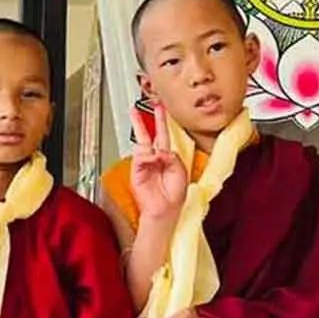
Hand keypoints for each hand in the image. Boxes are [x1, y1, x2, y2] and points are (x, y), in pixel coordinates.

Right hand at [128, 103, 188, 222]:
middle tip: (139, 108)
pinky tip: (153, 160)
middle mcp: (155, 158)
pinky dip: (148, 157)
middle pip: (148, 135)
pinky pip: (141, 157)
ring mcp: (144, 164)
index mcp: (167, 157)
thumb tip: (160, 151)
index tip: (160, 108)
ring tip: (151, 144)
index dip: (161, 121)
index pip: (163, 135)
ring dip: (149, 142)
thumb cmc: (174, 194)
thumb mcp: (181, 171)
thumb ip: (173, 157)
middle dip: (144, 121)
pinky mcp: (137, 171)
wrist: (165, 210)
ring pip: (143, 144)